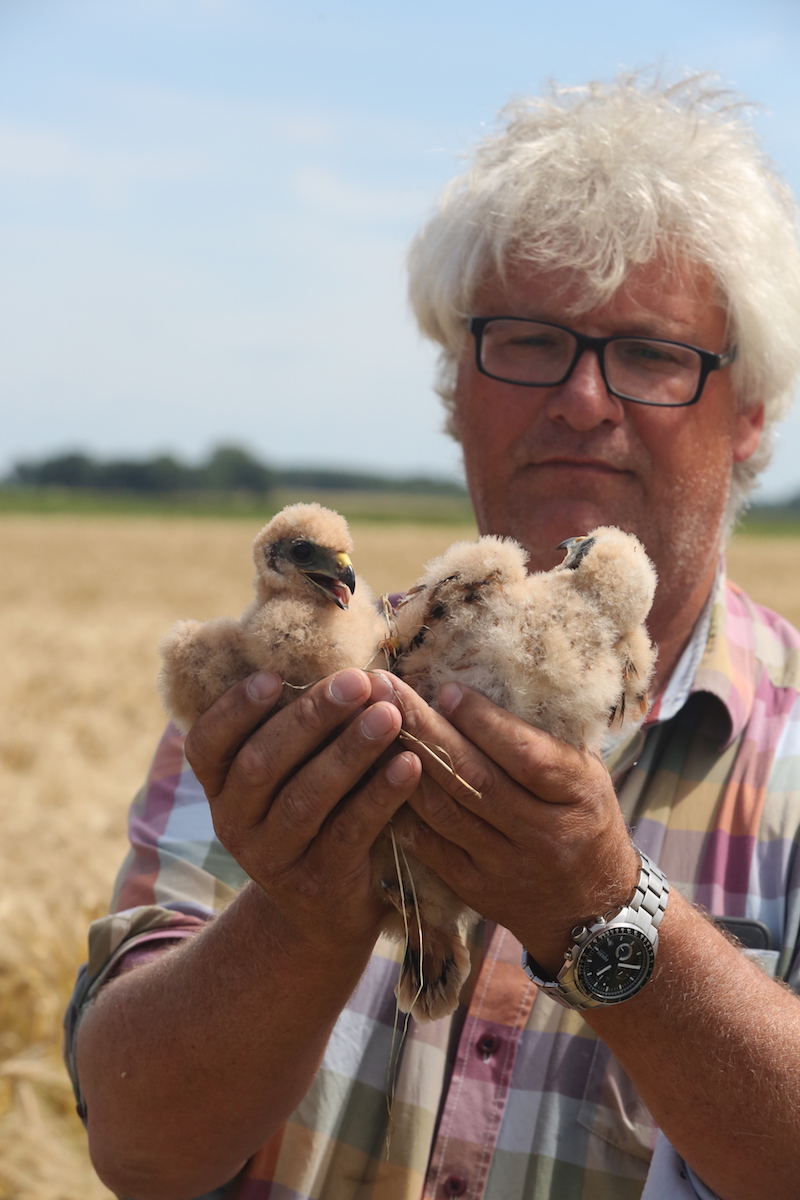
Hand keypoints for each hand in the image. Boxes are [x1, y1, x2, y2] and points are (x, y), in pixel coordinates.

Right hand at [184, 668, 421, 956]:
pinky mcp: (319, 882)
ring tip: (389, 714)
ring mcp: (274, 858)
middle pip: (261, 764)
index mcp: (222, 786)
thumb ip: (299, 727)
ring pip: (306, 798)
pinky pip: (350, 832)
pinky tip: (411, 764)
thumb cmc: (317, 812)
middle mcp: (235, 822)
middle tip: (357, 681)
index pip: (206, 745)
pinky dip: (381, 795)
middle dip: (310, 718)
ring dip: (350, 751)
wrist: (326, 911)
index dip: (234, 710)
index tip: (271, 676)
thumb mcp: (292, 773)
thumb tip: (337, 658)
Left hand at [389, 677, 639, 970]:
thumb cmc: (583, 817)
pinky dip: (401, 808)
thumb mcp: (586, 773)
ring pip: (443, 811)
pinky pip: (429, 844)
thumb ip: (543, 737)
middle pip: (474, 779)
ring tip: (368, 724)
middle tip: (384, 689)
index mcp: (578, 795)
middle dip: (424, 730)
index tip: (443, 688)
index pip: (527, 757)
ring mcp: (506, 866)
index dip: (483, 723)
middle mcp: (543, 833)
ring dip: (400, 765)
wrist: (592, 907)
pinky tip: (375, 776)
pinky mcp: (476, 889)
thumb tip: (485, 681)